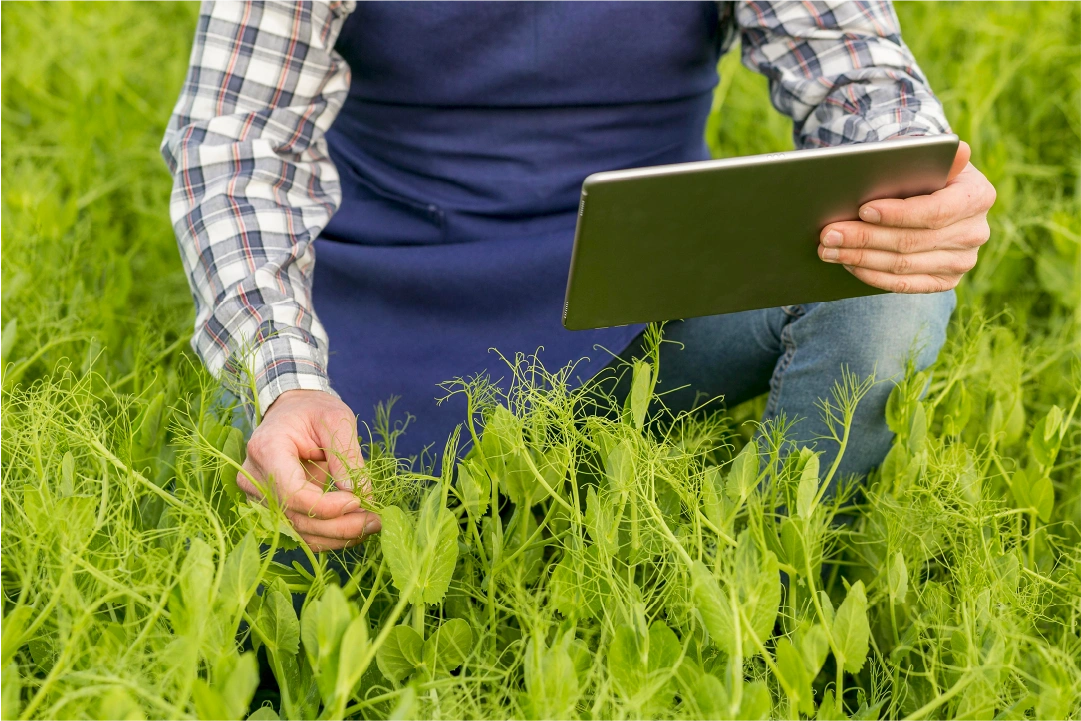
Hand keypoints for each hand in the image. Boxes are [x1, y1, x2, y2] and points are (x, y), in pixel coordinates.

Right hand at [237, 389, 380, 550]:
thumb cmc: (313, 410)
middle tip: (376, 521)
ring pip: (298, 531)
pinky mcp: (270, 507)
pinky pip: (299, 530)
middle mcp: (255, 478)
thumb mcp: (337, 420)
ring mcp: (258, 496)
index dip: (326, 506)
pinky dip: (328, 535)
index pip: (292, 493)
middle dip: (340, 526)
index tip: (358, 501)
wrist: (291, 412)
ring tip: (370, 525)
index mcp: (267, 450)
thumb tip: (361, 495)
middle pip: (296, 517)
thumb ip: (347, 456)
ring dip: (337, 536)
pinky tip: (354, 528)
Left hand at [818, 140, 995, 292]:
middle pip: (911, 242)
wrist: (930, 198)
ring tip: (828, 249)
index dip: (897, 214)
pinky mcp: (945, 281)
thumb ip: (930, 154)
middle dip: (864, 238)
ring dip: (859, 258)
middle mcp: (975, 232)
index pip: (935, 211)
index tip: (862, 210)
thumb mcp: (925, 157)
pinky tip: (847, 264)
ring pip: (903, 265)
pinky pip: (904, 285)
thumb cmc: (921, 173)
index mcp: (978, 196)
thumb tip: (957, 149)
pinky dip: (871, 275)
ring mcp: (962, 261)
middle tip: (828, 233)